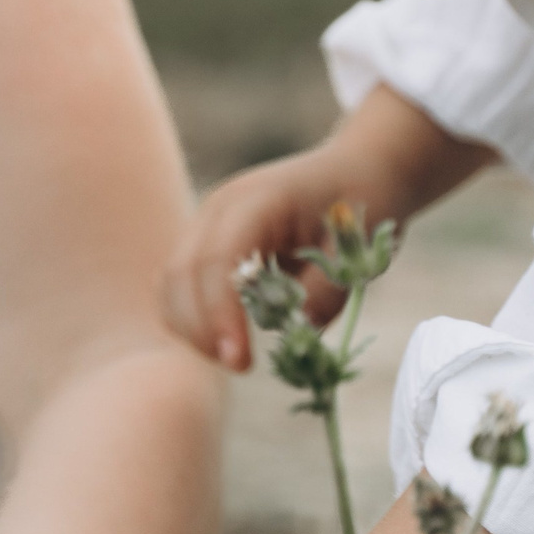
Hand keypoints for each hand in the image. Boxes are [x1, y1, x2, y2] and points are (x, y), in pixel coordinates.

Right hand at [165, 91, 492, 371]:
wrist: (356, 168)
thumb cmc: (361, 203)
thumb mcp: (357, 250)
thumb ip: (324, 292)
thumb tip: (295, 334)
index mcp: (256, 200)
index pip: (217, 261)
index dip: (221, 315)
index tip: (240, 361)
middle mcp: (218, 208)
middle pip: (182, 274)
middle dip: (203, 329)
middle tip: (241, 365)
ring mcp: (206, 223)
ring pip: (171, 283)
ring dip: (193, 326)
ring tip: (236, 356)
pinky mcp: (206, 242)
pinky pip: (180, 285)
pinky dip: (193, 317)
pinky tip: (227, 338)